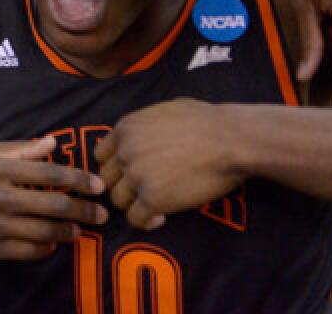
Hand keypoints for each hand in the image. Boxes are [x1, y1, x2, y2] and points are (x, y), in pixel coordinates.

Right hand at [0, 138, 106, 260]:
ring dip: (69, 232)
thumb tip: (53, 142)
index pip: (50, 172)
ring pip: (45, 231)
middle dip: (84, 210)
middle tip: (103, 214)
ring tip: (80, 230)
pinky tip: (54, 242)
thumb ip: (18, 149)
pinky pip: (28, 251)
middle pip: (54, 204)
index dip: (79, 179)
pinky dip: (46, 248)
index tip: (99, 186)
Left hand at [96, 99, 241, 230]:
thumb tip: (147, 130)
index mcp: (126, 128)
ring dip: (134, 204)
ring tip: (153, 205)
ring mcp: (137, 176)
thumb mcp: (166, 109)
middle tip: (143, 191)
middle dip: (123, 186)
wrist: (230, 139)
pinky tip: (160, 217)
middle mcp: (125, 151)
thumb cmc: (207, 121)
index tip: (130, 172)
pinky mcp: (153, 199)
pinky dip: (146, 221)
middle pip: (107, 179)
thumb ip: (146, 124)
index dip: (115, 166)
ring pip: (118, 200)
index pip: (101, 155)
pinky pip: (135, 219)